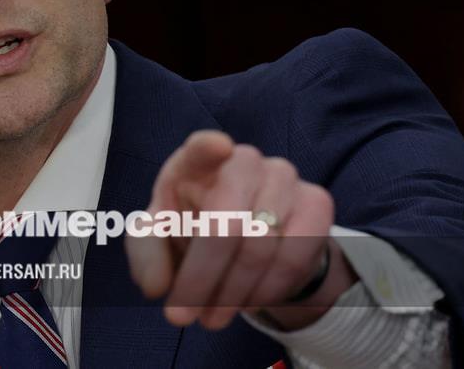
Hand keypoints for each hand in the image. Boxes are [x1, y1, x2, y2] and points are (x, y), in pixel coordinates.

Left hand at [126, 130, 356, 330]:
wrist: (246, 238)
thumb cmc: (192, 227)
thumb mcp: (158, 239)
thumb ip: (147, 255)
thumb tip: (155, 285)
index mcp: (197, 161)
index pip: (202, 147)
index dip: (209, 147)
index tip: (217, 147)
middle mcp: (245, 161)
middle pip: (226, 223)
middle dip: (201, 279)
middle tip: (184, 316)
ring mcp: (285, 178)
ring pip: (261, 247)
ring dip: (231, 294)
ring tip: (212, 317)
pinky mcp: (316, 202)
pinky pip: (295, 257)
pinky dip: (267, 291)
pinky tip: (248, 303)